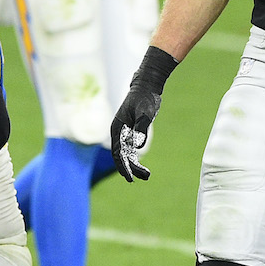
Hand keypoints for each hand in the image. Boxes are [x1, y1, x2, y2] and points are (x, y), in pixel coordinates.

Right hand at [109, 46, 178, 181]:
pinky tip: (142, 167)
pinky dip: (136, 158)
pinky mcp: (132, 131)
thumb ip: (141, 127)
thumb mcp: (145, 112)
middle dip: (130, 168)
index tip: (130, 177)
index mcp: (117, 128)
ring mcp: (125, 132)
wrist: (147, 87)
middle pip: (122, 155)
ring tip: (146, 176)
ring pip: (127, 153)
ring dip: (134, 165)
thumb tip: (137, 145)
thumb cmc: (145, 98)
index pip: (118, 152)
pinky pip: (132, 149)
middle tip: (141, 179)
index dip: (123, 166)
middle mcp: (119, 132)